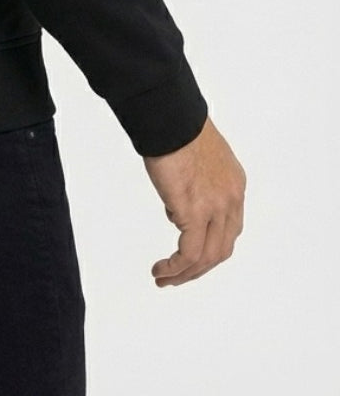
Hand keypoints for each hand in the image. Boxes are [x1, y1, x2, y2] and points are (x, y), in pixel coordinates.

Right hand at [142, 115, 245, 285]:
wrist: (170, 117)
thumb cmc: (176, 127)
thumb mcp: (196, 159)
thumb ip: (195, 184)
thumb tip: (177, 208)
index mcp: (234, 185)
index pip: (229, 228)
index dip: (210, 245)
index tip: (189, 255)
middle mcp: (231, 199)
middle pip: (221, 248)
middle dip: (199, 268)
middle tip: (178, 275)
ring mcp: (216, 208)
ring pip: (207, 257)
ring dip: (186, 273)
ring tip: (164, 278)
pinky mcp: (194, 212)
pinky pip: (189, 253)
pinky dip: (176, 268)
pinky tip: (162, 270)